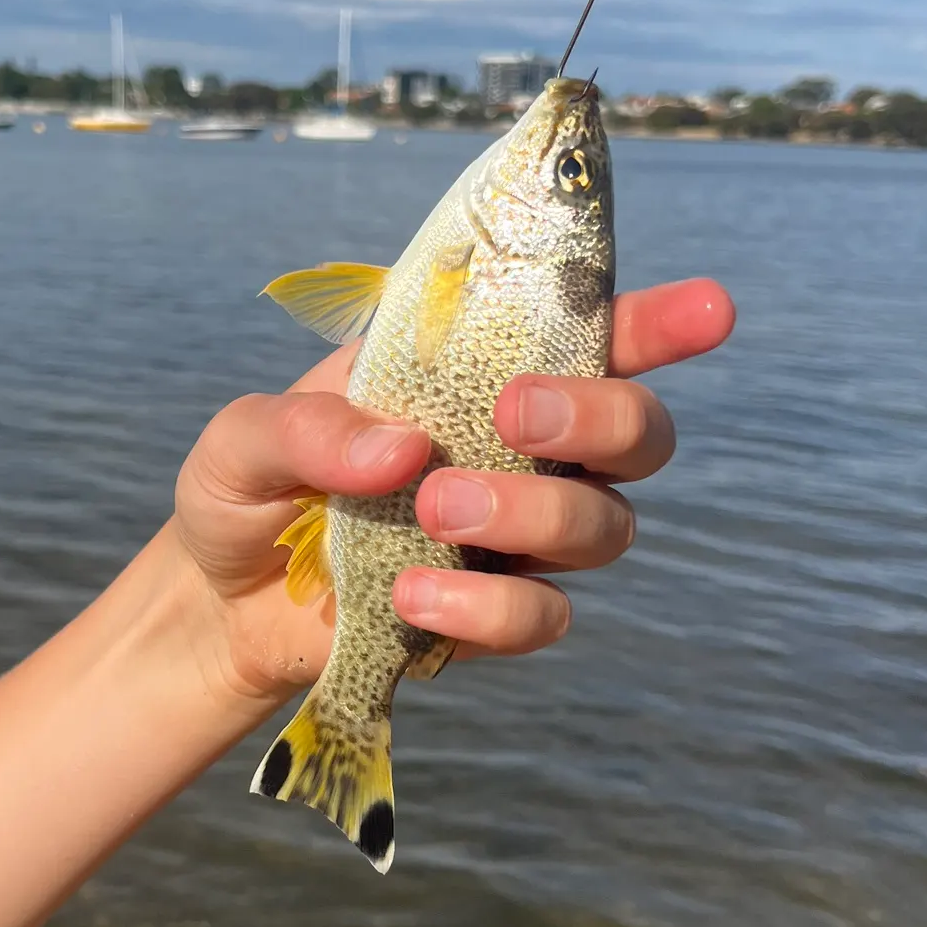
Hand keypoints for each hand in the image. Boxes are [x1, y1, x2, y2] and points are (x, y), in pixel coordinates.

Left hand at [170, 278, 734, 709]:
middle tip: (513, 417)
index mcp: (466, 376)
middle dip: (600, 418)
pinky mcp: (492, 617)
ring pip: (605, 526)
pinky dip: (489, 612)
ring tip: (434, 511)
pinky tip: (410, 599)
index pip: (580, 334)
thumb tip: (405, 447)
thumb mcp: (244, 438)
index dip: (655, 321)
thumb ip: (308, 426)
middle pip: (636, 432)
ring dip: (534, 515)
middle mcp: (514, 451)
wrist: (219, 601)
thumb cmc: (243, 492)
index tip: (708, 309)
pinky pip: (543, 617)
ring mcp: (513, 539)